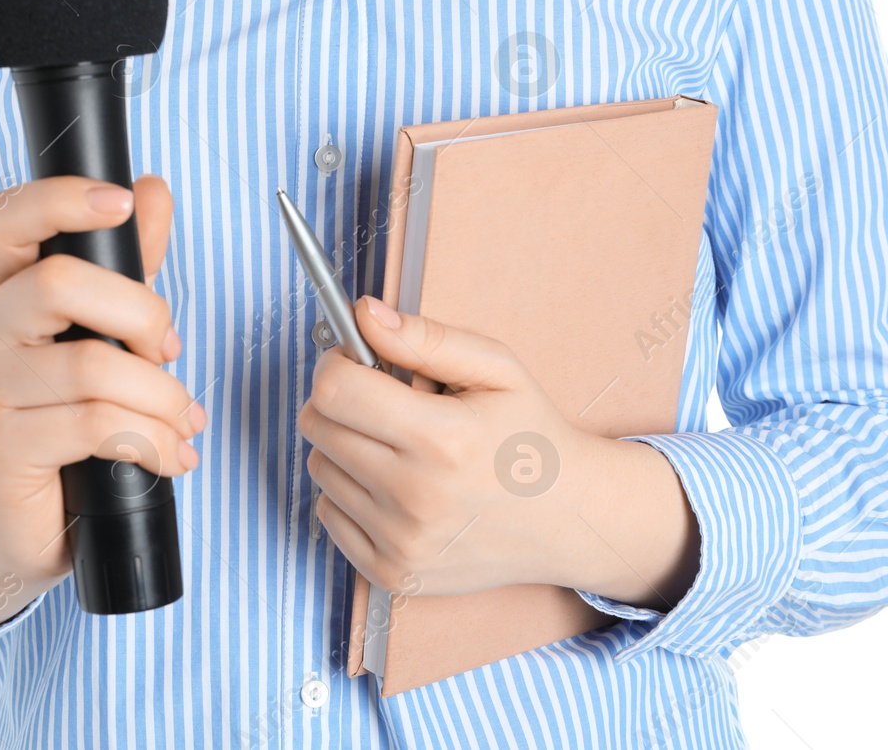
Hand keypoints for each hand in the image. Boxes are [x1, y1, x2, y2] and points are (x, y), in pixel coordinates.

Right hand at [0, 174, 204, 630]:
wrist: (21, 525)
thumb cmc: (65, 422)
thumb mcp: (103, 334)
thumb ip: (127, 265)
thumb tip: (154, 188)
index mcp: (0, 292)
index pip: (5, 220)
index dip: (60, 200)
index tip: (123, 204)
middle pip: (60, 283)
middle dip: (143, 314)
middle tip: (171, 350)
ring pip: (92, 366)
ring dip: (162, 397)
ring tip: (184, 422)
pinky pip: (95, 426)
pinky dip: (152, 440)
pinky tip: (169, 456)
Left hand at [302, 296, 698, 607]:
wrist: (569, 520)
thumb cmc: (531, 438)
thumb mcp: (497, 370)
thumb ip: (426, 338)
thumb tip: (363, 315)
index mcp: (443, 439)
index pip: (335, 391)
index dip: (335, 365)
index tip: (354, 362)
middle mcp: (416, 497)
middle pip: (319, 428)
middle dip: (339, 402)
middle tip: (380, 402)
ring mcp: (402, 542)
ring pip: (320, 470)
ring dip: (345, 448)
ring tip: (397, 447)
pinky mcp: (393, 573)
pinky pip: (328, 515)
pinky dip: (349, 494)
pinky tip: (392, 486)